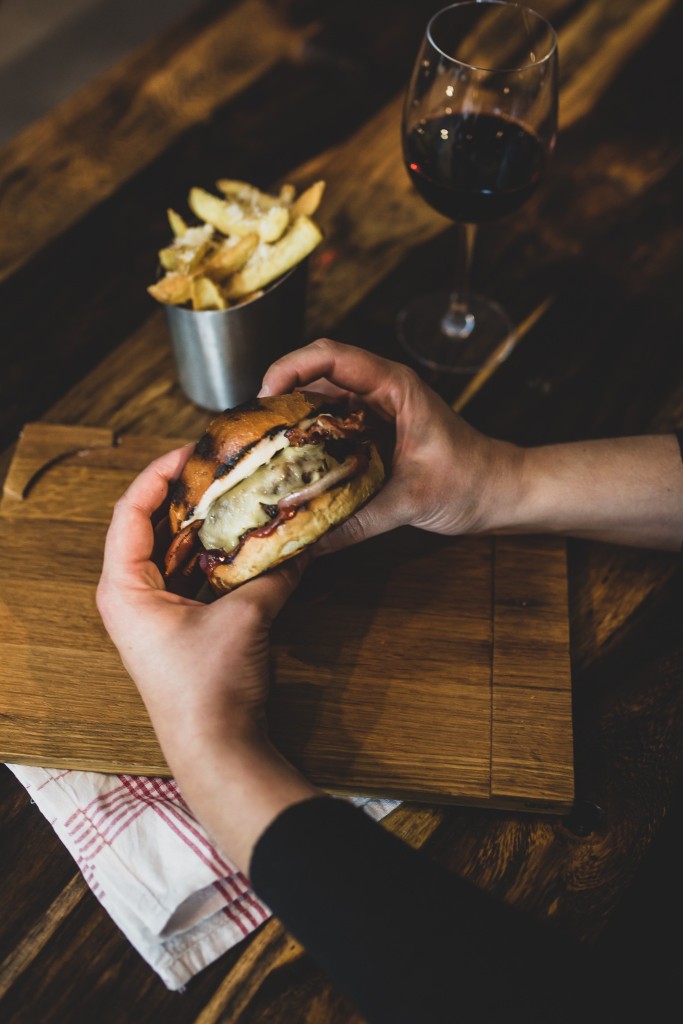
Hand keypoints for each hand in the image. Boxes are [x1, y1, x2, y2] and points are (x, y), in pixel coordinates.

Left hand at [96, 445, 318, 873]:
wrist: (217, 750)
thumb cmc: (211, 686)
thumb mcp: (246, 617)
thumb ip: (276, 573)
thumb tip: (306, 540)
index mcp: (124, 587)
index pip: (129, 511)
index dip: (157, 474)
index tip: (191, 451)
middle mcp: (130, 596)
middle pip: (148, 527)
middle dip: (183, 495)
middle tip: (220, 468)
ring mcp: (152, 614)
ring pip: (171, 552)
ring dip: (200, 525)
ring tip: (235, 494)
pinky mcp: (176, 628)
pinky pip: (189, 576)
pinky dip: (212, 555)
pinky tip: (244, 540)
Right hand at [260, 337, 521, 552]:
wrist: (501, 492)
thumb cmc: (471, 482)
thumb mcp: (411, 503)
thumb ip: (359, 522)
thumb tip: (311, 543)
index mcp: (395, 387)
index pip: (331, 355)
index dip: (290, 368)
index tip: (264, 396)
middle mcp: (382, 391)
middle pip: (317, 373)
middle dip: (280, 395)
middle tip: (253, 429)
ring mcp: (377, 410)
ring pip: (321, 400)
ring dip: (292, 419)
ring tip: (264, 449)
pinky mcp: (374, 432)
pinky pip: (332, 426)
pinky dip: (310, 441)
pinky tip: (293, 467)